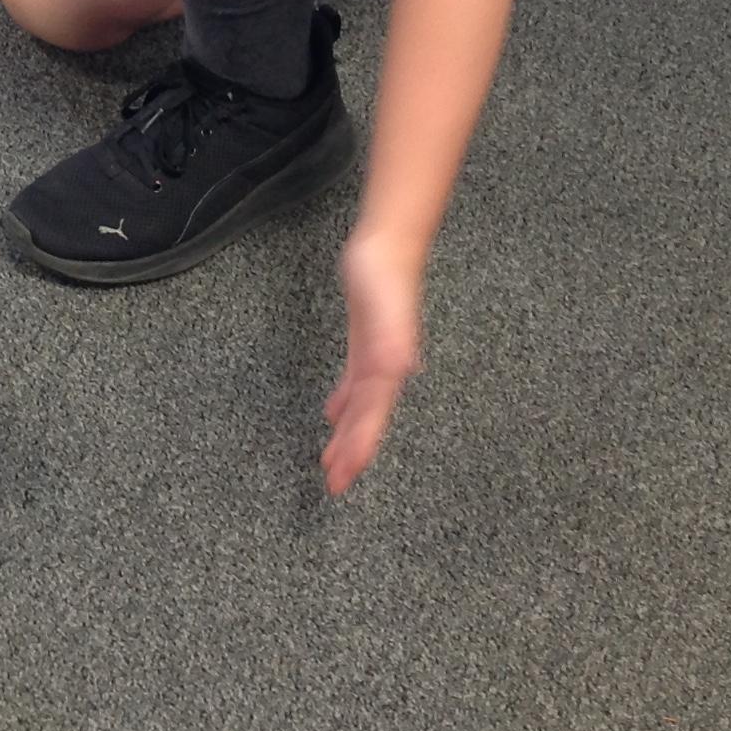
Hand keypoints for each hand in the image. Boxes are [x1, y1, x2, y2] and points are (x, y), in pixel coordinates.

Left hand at [322, 229, 424, 496]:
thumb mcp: (382, 307)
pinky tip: (334, 413)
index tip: (343, 476)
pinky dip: (344, 401)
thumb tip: (398, 371)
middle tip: (335, 484)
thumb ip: (390, 339)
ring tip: (332, 460)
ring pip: (361, 406)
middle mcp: (386, 368)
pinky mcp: (365, 342)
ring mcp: (377, 356)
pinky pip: (354, 382)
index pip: (371, 417)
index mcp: (388, 367)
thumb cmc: (385, 275)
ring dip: (348, 433)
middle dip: (352, 451)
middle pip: (367, 419)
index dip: (359, 448)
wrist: (388, 246)